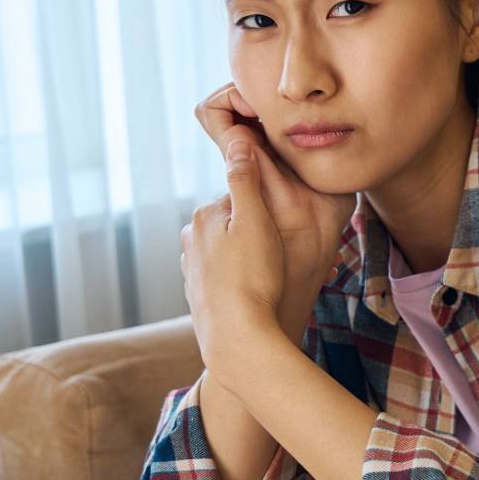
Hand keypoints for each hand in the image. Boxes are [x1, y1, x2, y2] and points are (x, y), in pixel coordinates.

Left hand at [180, 139, 285, 373]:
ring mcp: (192, 269)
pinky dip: (243, 281)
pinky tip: (259, 295)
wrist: (236, 338)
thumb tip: (237, 141)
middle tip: (287, 255)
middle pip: (236, 224)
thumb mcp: (257, 221)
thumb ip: (246, 180)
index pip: (243, 197)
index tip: (287, 228)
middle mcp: (191, 239)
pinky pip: (227, 277)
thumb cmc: (253, 279)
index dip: (271, 210)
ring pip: (232, 252)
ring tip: (275, 278)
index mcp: (204, 216)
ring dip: (254, 259)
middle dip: (262, 235)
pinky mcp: (198, 295)